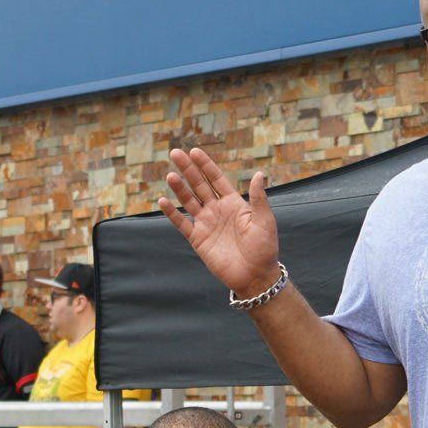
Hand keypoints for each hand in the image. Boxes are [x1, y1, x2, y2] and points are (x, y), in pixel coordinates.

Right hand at [159, 147, 279, 297]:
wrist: (254, 276)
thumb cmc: (264, 248)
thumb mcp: (264, 220)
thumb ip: (258, 198)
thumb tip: (259, 174)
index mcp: (233, 203)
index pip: (216, 179)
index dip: (205, 165)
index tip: (194, 152)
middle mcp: (217, 210)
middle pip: (199, 185)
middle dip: (188, 169)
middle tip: (175, 153)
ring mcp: (206, 224)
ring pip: (189, 201)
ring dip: (179, 188)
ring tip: (170, 175)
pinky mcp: (198, 239)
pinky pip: (182, 223)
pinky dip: (172, 213)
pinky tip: (163, 201)